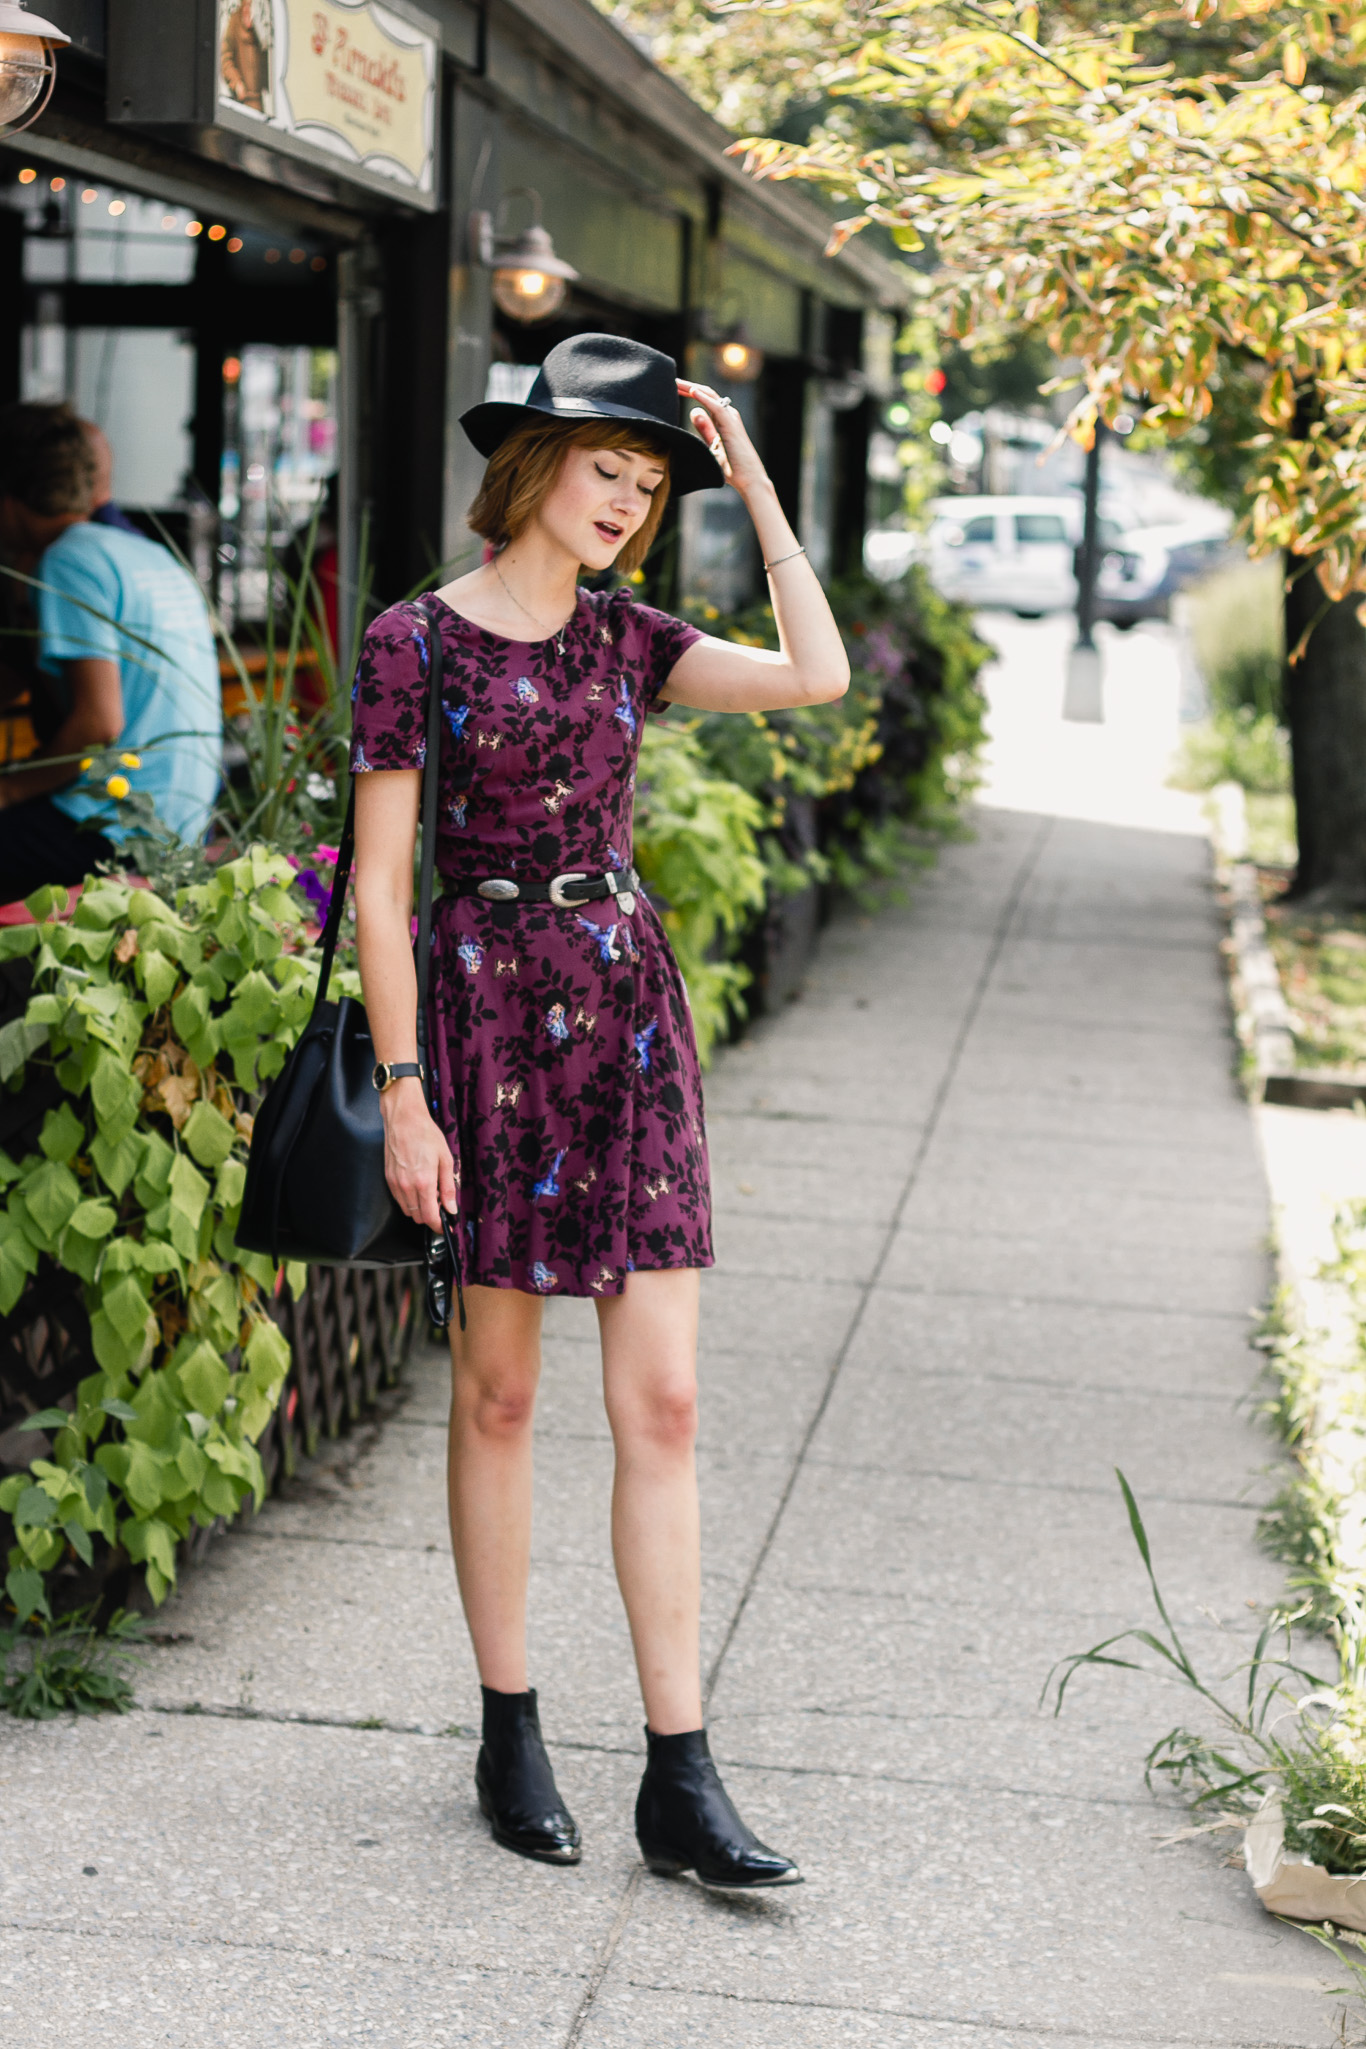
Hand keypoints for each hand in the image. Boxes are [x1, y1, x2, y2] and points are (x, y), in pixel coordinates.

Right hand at [381, 1081, 457, 1230]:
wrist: (404, 1120)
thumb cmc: (426, 1135)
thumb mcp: (445, 1159)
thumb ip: (448, 1187)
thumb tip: (451, 1209)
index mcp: (424, 1182)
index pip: (429, 1216)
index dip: (438, 1225)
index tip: (444, 1226)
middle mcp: (407, 1186)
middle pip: (417, 1217)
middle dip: (430, 1216)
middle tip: (439, 1204)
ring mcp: (395, 1183)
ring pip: (407, 1210)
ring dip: (418, 1209)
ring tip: (429, 1193)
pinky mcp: (388, 1178)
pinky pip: (398, 1199)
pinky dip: (408, 1200)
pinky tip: (417, 1187)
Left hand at [677, 380, 769, 496]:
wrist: (749, 479)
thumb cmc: (732, 467)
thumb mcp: (712, 446)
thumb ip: (704, 429)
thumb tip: (692, 411)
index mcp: (723, 420)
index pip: (705, 399)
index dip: (690, 391)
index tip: (674, 388)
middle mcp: (728, 415)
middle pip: (707, 393)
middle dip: (688, 386)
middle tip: (672, 381)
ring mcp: (730, 419)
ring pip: (711, 396)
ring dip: (693, 388)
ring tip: (677, 383)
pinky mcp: (731, 426)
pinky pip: (716, 407)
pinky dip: (704, 398)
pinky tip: (691, 392)